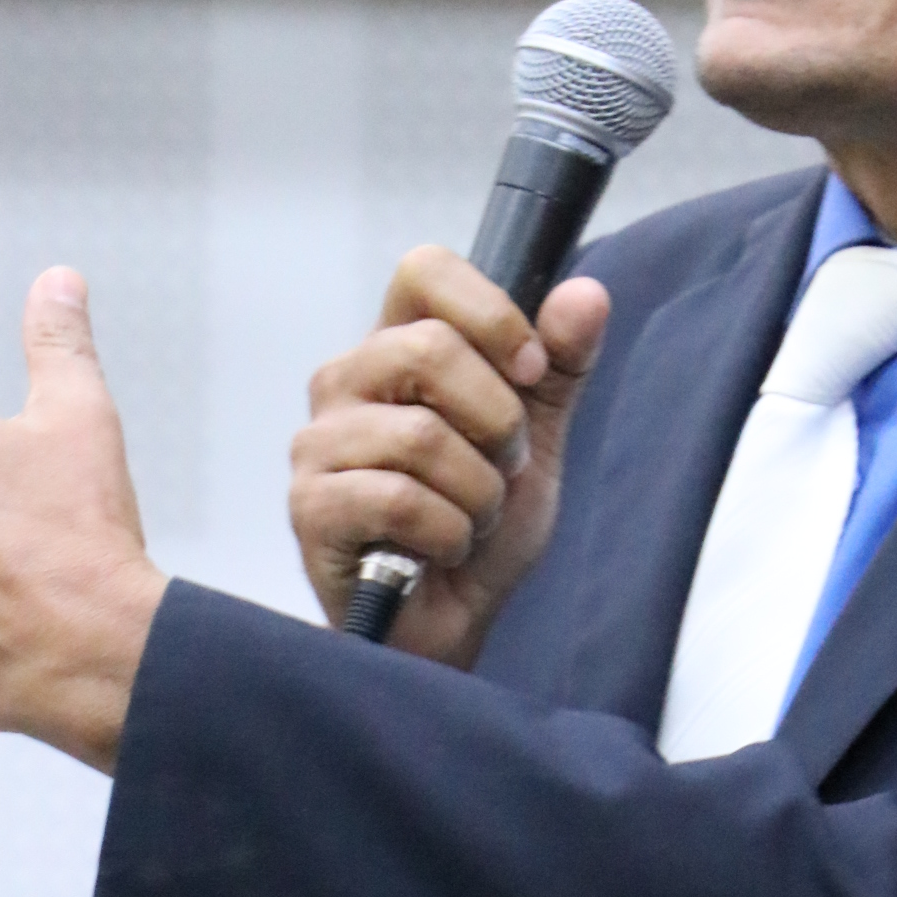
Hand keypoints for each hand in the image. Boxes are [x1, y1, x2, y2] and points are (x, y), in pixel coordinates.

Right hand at [291, 246, 610, 664]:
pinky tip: (442, 550)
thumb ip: (560, 367)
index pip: (424, 270)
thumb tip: (587, 293)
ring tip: (471, 519)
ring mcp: (318, 444)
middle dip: (498, 422)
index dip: (492, 313)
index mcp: (395, 348)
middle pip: (429, 348)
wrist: (454, 626)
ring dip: (478, 493)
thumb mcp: (536, 440)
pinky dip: (449, 533)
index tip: (530, 369)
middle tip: (504, 470)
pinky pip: (400, 500)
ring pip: (422, 436)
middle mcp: (345, 383)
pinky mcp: (310, 508)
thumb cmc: (478, 531)